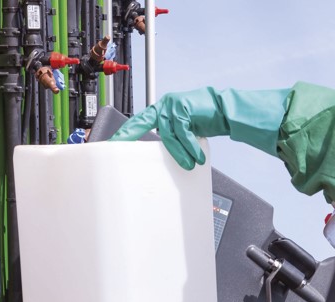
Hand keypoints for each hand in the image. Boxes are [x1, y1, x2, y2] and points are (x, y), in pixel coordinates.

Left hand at [109, 87, 290, 168]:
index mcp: (160, 111)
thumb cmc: (204, 121)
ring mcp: (172, 105)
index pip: (137, 122)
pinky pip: (183, 132)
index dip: (124, 133)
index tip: (111, 144)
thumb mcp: (183, 132)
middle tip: (119, 146)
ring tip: (190, 163)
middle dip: (129, 135)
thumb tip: (162, 158)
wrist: (224, 110)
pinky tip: (197, 156)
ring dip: (180, 152)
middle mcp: (163, 106)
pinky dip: (191, 147)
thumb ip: (171, 139)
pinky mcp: (184, 108)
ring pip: (168, 134)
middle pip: (141, 122)